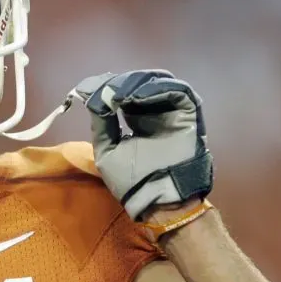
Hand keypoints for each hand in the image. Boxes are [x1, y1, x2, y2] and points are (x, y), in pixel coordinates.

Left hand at [75, 70, 212, 220]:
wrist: (158, 199)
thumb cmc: (131, 180)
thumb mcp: (106, 150)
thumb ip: (101, 123)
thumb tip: (93, 97)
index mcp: (138, 121)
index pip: (125, 94)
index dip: (110, 88)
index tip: (92, 88)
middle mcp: (156, 113)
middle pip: (141, 85)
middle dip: (122, 83)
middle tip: (107, 88)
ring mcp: (173, 112)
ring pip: (159, 83)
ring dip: (138, 83)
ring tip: (120, 92)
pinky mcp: (188, 115)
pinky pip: (178, 93)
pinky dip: (158, 88)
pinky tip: (138, 93)